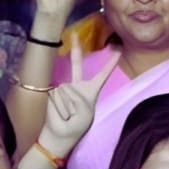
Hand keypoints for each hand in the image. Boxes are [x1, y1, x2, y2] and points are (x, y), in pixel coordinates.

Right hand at [38, 38, 120, 155]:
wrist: (59, 135)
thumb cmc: (75, 127)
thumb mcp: (86, 115)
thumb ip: (79, 100)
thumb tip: (65, 89)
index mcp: (90, 91)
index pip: (102, 75)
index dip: (109, 63)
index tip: (117, 50)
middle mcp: (76, 86)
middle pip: (77, 64)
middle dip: (76, 49)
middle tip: (74, 33)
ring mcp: (63, 87)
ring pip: (67, 91)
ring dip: (68, 106)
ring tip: (67, 115)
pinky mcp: (51, 91)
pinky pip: (58, 96)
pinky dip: (60, 106)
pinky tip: (60, 113)